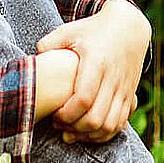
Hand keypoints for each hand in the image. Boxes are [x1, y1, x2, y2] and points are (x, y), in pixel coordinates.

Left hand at [36, 0, 149, 142]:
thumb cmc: (93, 30)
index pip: (83, 99)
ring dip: (90, 135)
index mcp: (96, 62)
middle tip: (60, 125)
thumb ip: (49, 44)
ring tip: (72, 132)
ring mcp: (124, 89)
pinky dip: (104, 133)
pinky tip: (88, 131)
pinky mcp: (130, 95)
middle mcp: (113, 78)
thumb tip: (33, 60)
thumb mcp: (70, 30)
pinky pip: (120, 124)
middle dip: (75, 128)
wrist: (129, 27)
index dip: (67, 114)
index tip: (54, 115)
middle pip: (96, 118)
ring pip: (110, 125)